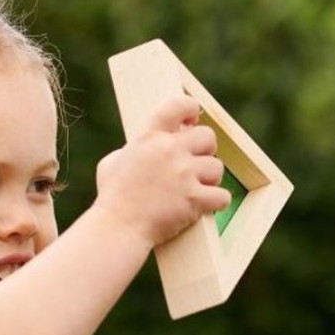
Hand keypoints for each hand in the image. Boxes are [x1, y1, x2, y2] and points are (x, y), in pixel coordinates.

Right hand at [94, 95, 229, 247]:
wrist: (117, 229)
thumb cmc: (112, 199)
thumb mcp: (112, 163)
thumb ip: (132, 149)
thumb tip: (140, 147)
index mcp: (148, 138)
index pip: (178, 105)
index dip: (190, 109)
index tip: (191, 120)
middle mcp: (169, 151)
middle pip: (208, 136)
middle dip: (204, 151)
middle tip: (194, 165)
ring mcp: (184, 175)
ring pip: (217, 168)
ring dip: (209, 179)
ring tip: (195, 190)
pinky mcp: (195, 199)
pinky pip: (222, 196)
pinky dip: (216, 202)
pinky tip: (205, 206)